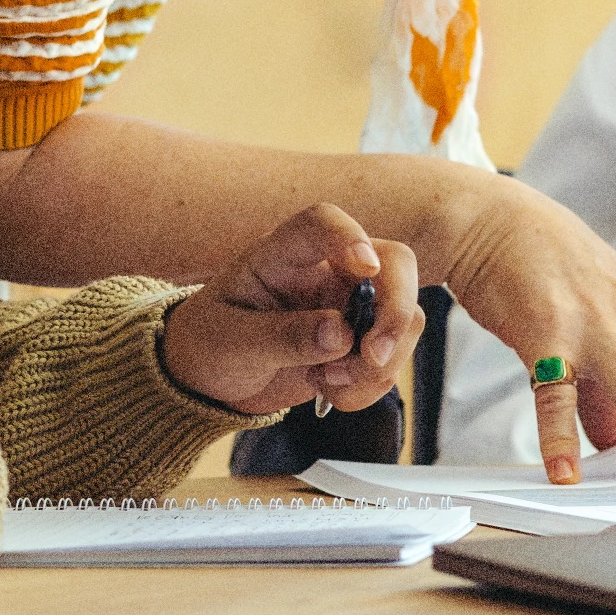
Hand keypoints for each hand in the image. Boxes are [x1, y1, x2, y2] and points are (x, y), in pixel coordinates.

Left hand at [158, 205, 423, 417]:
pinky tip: (331, 391)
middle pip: (392, 264)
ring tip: (328, 382)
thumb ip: (284, 337)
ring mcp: (350, 304)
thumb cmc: (211, 344)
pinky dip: (371, 384)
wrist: (211, 378)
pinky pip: (392, 357)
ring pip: (404, 316)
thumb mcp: (232, 344)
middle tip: (374, 356)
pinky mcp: (361, 339)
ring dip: (379, 362)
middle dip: (395, 311)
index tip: (365, 267)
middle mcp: (328, 270)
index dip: (350, 237)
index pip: (322, 224)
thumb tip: (341, 334)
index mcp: (283, 255)